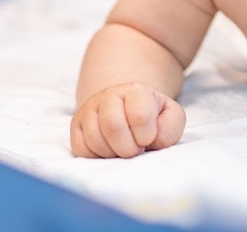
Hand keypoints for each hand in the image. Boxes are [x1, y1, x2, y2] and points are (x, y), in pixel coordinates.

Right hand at [70, 82, 185, 158]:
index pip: (140, 115)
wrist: (127, 109)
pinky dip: (96, 156)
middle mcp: (109, 95)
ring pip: (95, 139)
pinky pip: (80, 148)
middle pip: (113, 126)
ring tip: (122, 148)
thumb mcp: (171, 117)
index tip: (149, 139)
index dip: (147, 135)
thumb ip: (170, 127)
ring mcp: (90, 109)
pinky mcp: (75, 125)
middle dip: (128, 148)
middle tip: (136, 148)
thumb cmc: (152, 117)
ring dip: (112, 153)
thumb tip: (153, 140)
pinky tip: (108, 149)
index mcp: (136, 91)